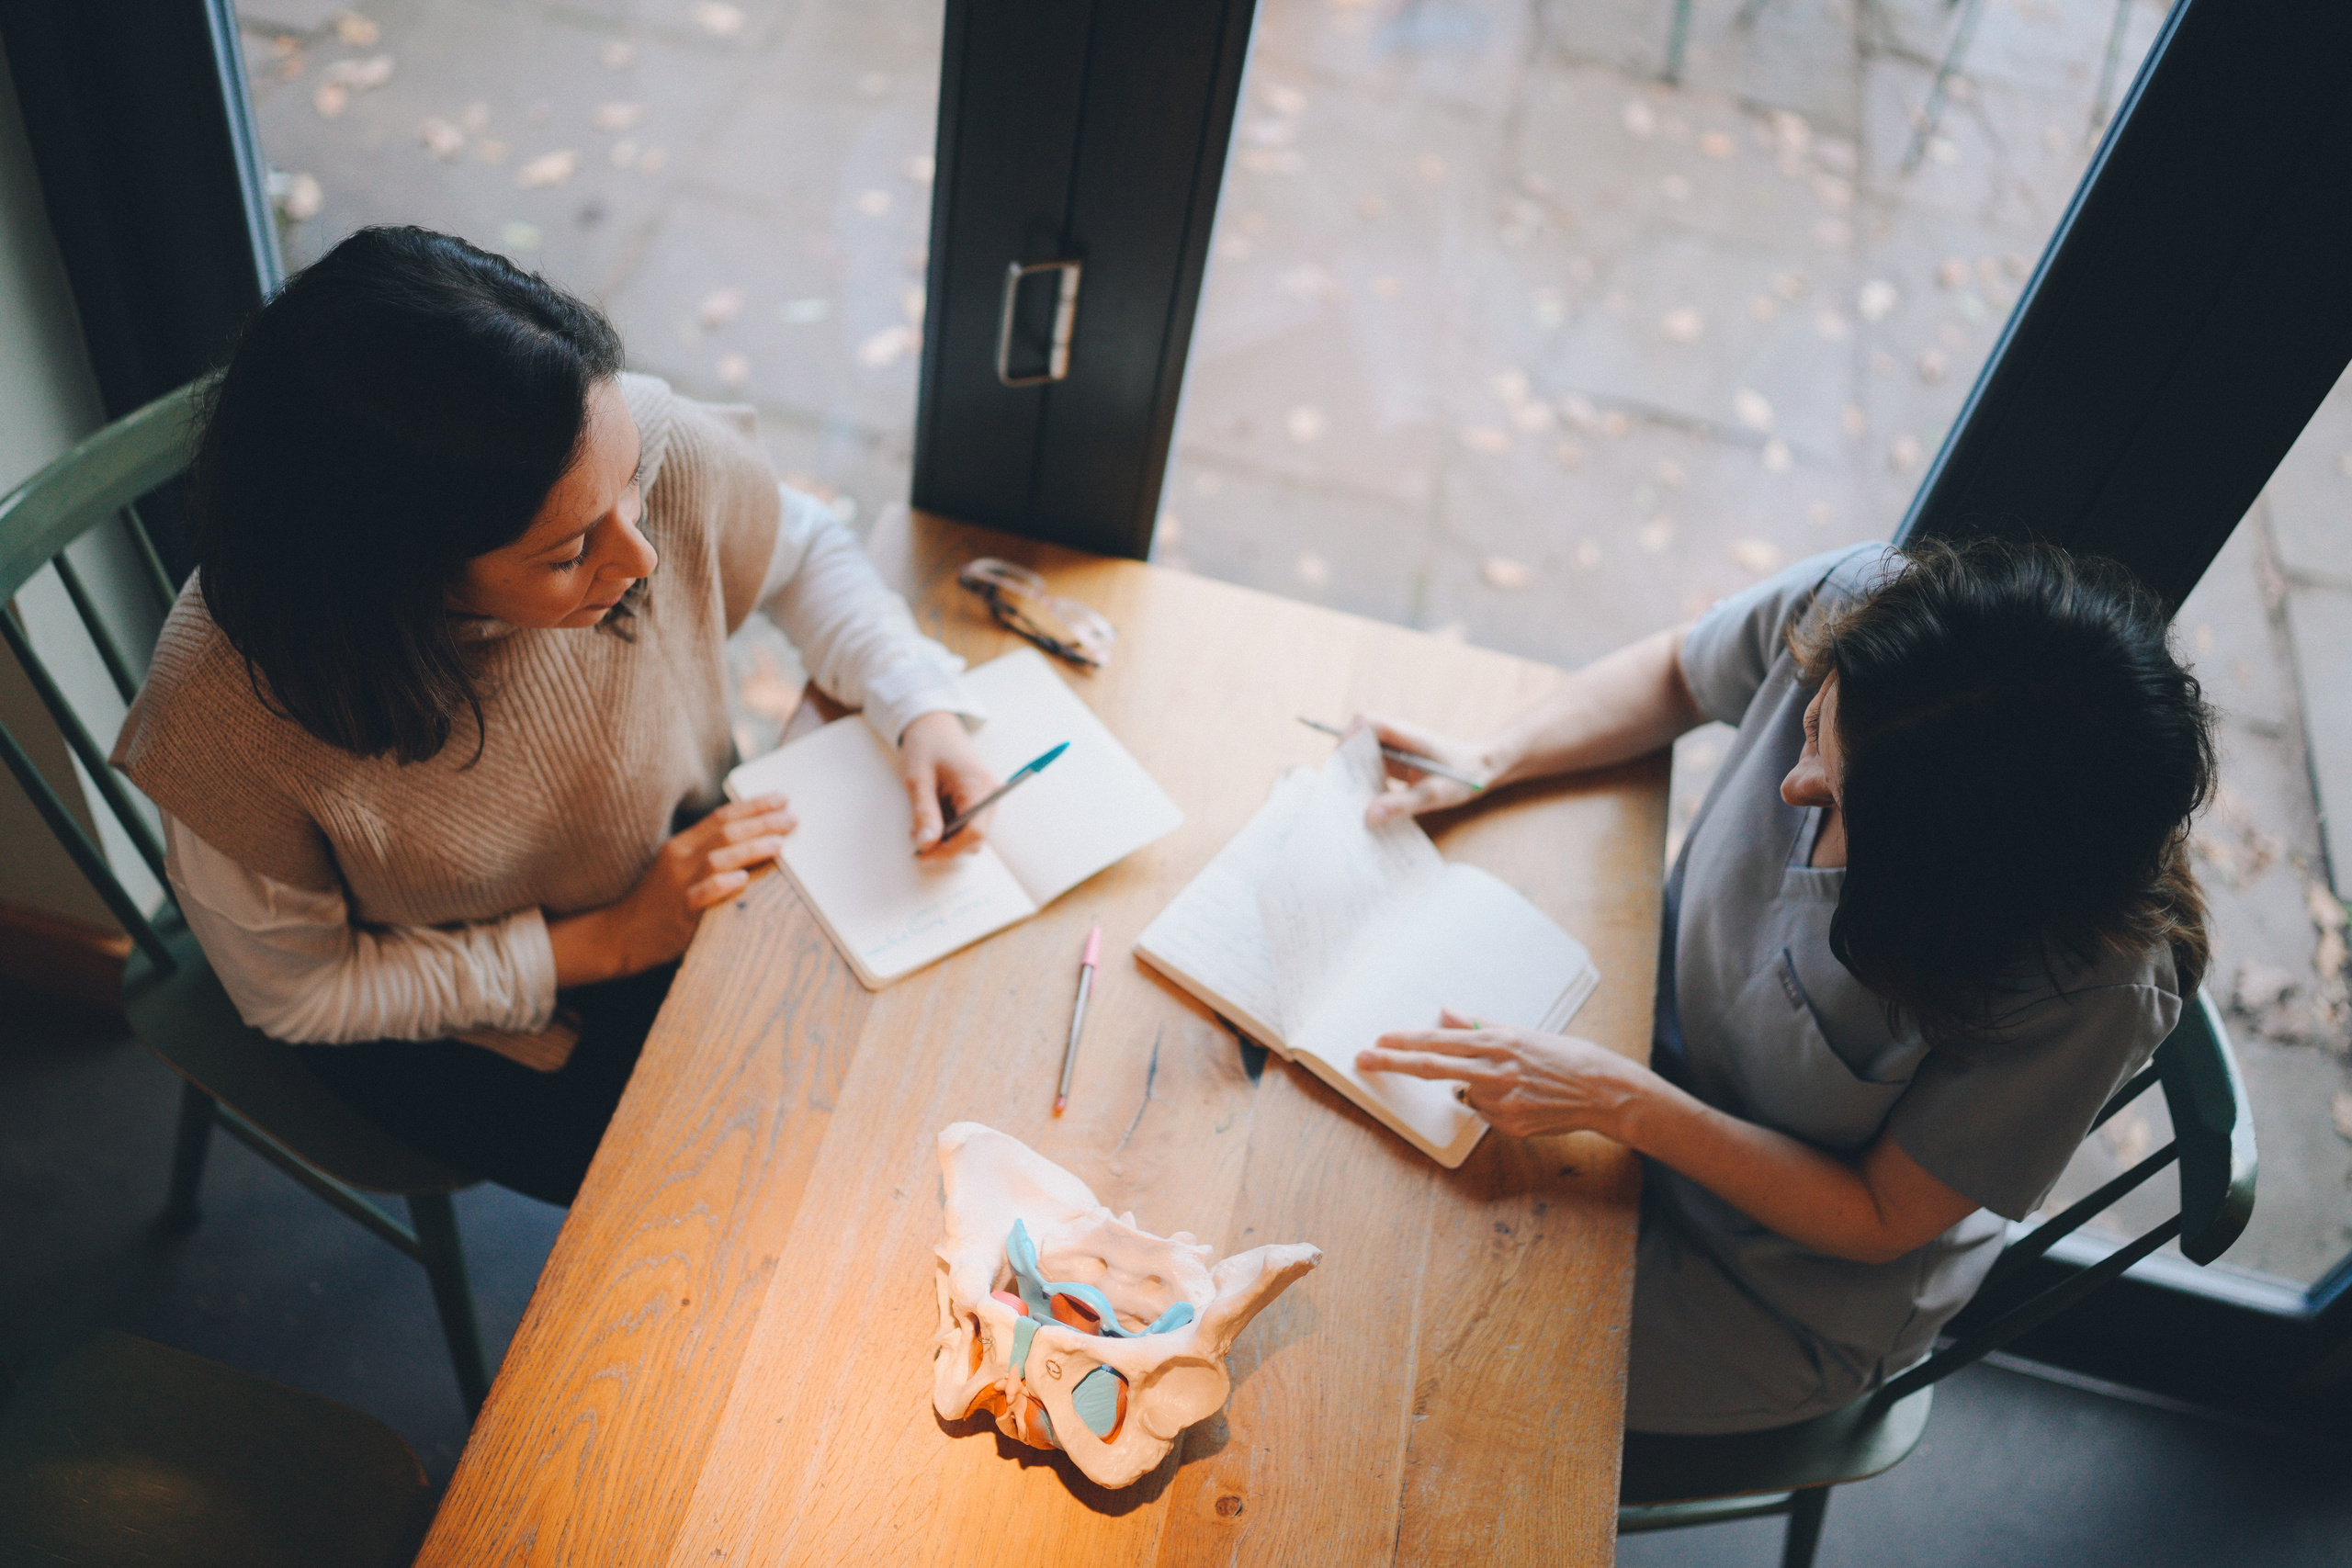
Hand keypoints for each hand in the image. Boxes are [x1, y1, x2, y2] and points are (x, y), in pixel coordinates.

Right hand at [549, 793, 797, 984]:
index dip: (754, 806)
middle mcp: (680, 859)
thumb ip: (708, 853)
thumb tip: (752, 840)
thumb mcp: (678, 868)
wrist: (618, 934)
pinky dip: (721, 885)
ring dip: (750, 849)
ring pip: (717, 859)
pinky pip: (700, 895)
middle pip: (726, 833)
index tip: (783, 799)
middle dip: (763, 822)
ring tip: (779, 843)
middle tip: (793, 817)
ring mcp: (678, 884)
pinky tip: (742, 879)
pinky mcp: (678, 912)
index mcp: (682, 844)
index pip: (722, 817)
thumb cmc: (657, 902)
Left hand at [900, 711, 999, 858]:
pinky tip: (930, 817)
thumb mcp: (918, 779)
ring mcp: (986, 796)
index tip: (924, 855)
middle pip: (975, 838)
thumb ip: (924, 813)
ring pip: (970, 834)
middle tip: (915, 840)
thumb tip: (927, 845)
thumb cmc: (926, 745)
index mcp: (977, 786)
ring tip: (920, 824)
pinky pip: (967, 823)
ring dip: (946, 837)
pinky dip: (948, 827)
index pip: (974, 833)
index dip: (949, 850)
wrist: (933, 723)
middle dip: (946, 845)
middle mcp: (990, 794)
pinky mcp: (979, 798)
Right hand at [1351, 713, 1501, 826]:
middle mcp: (1394, 736)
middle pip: (1355, 738)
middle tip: (1337, 794)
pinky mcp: (1391, 761)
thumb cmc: (1462, 777)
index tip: (1339, 766)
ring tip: (1346, 803)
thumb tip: (1368, 817)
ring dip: (1350, 776)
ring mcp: (1391, 748)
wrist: (1480, 769)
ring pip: (1358, 754)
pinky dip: (1361, 784)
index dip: (1347, 738)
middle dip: (1342, 764)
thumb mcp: (1435, 794)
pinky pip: (1368, 767)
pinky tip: (1363, 806)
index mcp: (1405, 735)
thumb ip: (1402, 804)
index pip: (1366, 722)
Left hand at [1356, 1008, 1650, 1139]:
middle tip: (1363, 1058)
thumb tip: (1446, 1011)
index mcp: (1497, 1042)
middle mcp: (1494, 1070)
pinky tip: (1525, 1101)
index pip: (1438, 1041)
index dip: (1404, 1042)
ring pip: (1466, 1094)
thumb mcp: (1522, 1032)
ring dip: (1475, 1088)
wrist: (1604, 1091)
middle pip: (1431, 1067)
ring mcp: (1501, 1101)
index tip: (1377, 1041)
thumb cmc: (1565, 1057)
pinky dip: (1496, 1106)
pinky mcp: (1510, 1124)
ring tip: (1516, 1083)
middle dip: (1393, 1062)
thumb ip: (1479, 1024)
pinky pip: (1487, 1114)